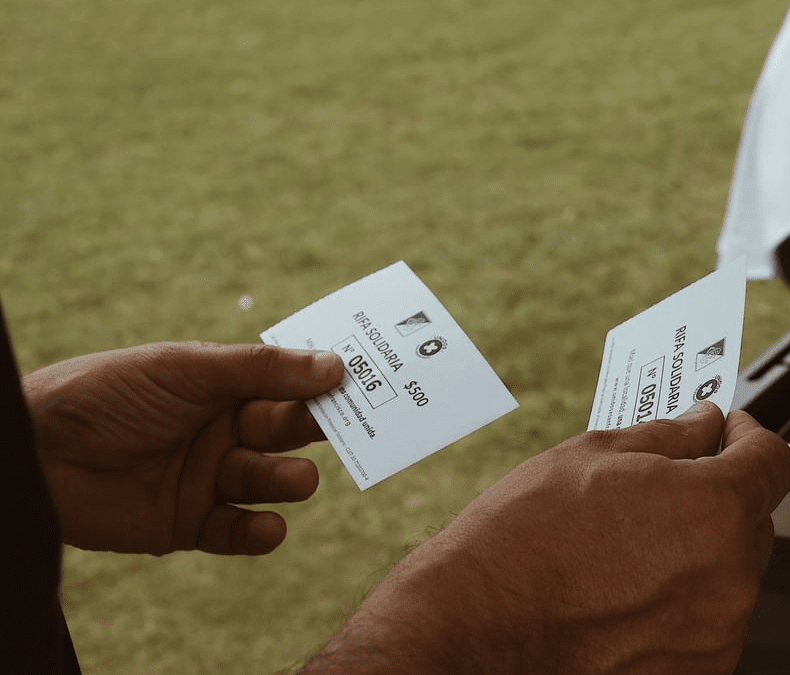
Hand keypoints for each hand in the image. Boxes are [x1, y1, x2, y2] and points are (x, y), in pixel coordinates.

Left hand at [23, 342, 343, 555]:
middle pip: (286, 432)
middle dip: (315, 430)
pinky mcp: (190, 525)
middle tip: (345, 430)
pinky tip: (267, 525)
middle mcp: (222, 431)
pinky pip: (238, 530)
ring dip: (289, 480)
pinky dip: (258, 531)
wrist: (38, 452)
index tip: (366, 381)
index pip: (287, 384)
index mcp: (224, 387)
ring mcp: (208, 478)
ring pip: (269, 480)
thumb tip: (336, 366)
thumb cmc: (110, 393)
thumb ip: (262, 370)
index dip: (324, 384)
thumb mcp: (189, 369)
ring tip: (297, 478)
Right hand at [304, 402, 789, 674]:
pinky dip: (680, 600)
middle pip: (752, 518)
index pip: (773, 459)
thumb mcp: (593, 458)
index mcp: (715, 510)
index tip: (728, 433)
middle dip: (718, 494)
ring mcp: (715, 633)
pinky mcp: (694, 670)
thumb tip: (703, 424)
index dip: (749, 436)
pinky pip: (706, 619)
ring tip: (628, 547)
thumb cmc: (523, 542)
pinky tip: (625, 589)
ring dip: (698, 551)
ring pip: (728, 572)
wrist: (477, 628)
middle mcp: (731, 578)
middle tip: (663, 487)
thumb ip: (669, 436)